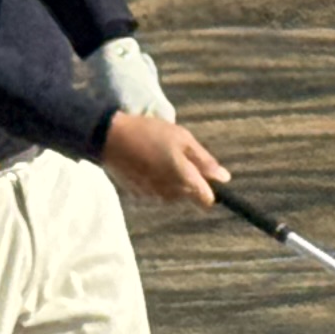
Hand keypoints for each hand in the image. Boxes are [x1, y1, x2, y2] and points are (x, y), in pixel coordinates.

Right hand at [100, 109, 229, 207]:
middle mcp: (170, 193)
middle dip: (190, 181)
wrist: (109, 138)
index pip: (207, 199)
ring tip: (161, 157)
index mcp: (184, 179)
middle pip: (190, 197)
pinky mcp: (138, 195)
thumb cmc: (149, 133)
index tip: (205, 174)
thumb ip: (204, 161)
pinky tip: (147, 164)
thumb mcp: (182, 139)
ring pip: (173, 196)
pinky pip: (156, 193)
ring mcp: (152, 196)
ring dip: (173, 182)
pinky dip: (156, 182)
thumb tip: (225, 178)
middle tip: (178, 155)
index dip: (211, 189)